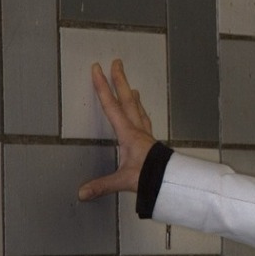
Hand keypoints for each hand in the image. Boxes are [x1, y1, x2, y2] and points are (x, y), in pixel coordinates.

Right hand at [78, 59, 156, 200]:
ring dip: (131, 94)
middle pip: (127, 100)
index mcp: (128, 134)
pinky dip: (140, 111)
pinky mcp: (151, 142)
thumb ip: (102, 185)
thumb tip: (82, 192)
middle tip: (117, 63)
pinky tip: (140, 112)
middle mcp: (137, 130)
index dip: (103, 87)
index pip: (112, 106)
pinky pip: (144, 119)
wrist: (172, 181)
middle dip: (120, 81)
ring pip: (137, 108)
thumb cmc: (150, 177)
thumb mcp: (123, 181)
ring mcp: (146, 135)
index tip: (97, 70)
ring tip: (130, 85)